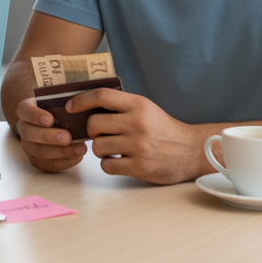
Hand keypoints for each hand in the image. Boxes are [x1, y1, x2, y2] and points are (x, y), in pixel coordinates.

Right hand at [15, 97, 87, 172]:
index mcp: (26, 109)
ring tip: (80, 149)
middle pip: (29, 133)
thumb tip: (82, 102)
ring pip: (38, 151)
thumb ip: (66, 101)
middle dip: (49, 137)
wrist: (55, 123)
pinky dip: (63, 162)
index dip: (35, 115)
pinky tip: (77, 157)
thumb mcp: (59, 101)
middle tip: (67, 137)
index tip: (50, 119)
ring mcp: (27, 145)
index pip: (25, 110)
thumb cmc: (58, 109)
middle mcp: (23, 127)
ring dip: (60, 152)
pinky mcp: (35, 159)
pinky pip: (46, 165)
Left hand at [71, 87, 201, 183]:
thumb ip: (120, 105)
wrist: (190, 150)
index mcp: (137, 104)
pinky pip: (107, 166)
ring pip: (98, 147)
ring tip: (111, 148)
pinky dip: (108, 164)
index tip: (70, 107)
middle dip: (92, 131)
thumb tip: (86, 105)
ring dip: (99, 149)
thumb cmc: (162, 128)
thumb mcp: (145, 108)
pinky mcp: (140, 166)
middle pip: (94, 124)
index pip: (101, 96)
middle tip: (101, 135)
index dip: (81, 100)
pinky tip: (118, 161)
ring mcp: (139, 146)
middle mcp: (137, 123)